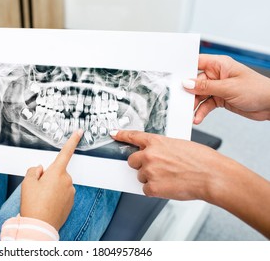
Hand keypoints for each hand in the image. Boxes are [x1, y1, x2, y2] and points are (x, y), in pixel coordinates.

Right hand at [20, 129, 82, 230]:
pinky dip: (56, 196)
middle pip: (58, 172)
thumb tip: (40, 169)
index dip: (72, 141)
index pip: (65, 153)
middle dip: (49, 176)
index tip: (79, 132)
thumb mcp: (27, 183)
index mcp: (57, 172)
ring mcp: (71, 191)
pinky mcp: (71, 202)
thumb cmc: (33, 204)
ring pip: (60, 183)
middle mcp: (67, 180)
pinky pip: (63, 193)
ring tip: (42, 199)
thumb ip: (34, 171)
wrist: (40, 226)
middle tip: (38, 188)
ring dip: (52, 187)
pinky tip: (48, 204)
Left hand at [111, 130, 269, 237]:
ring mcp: (149, 171)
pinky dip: (155, 190)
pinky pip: (146, 190)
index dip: (121, 135)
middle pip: (132, 160)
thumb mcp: (179, 145)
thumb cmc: (202, 160)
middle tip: (157, 168)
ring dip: (150, 178)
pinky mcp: (153, 187)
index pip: (133, 136)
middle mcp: (149, 155)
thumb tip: (155, 155)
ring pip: (140, 176)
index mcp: (156, 142)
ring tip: (169, 177)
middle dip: (140, 165)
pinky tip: (169, 186)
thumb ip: (162, 148)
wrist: (212, 176)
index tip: (113, 134)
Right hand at [182, 54, 269, 123]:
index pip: (196, 62)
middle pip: (195, 82)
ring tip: (190, 113)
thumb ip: (205, 86)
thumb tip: (187, 83)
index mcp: (219, 65)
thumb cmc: (258, 89)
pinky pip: (206, 104)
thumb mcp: (228, 88)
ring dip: (194, 105)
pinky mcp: (220, 98)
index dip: (184, 68)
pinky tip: (198, 117)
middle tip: (181, 101)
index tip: (174, 78)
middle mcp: (217, 75)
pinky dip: (201, 111)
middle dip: (188, 93)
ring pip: (199, 95)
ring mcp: (218, 87)